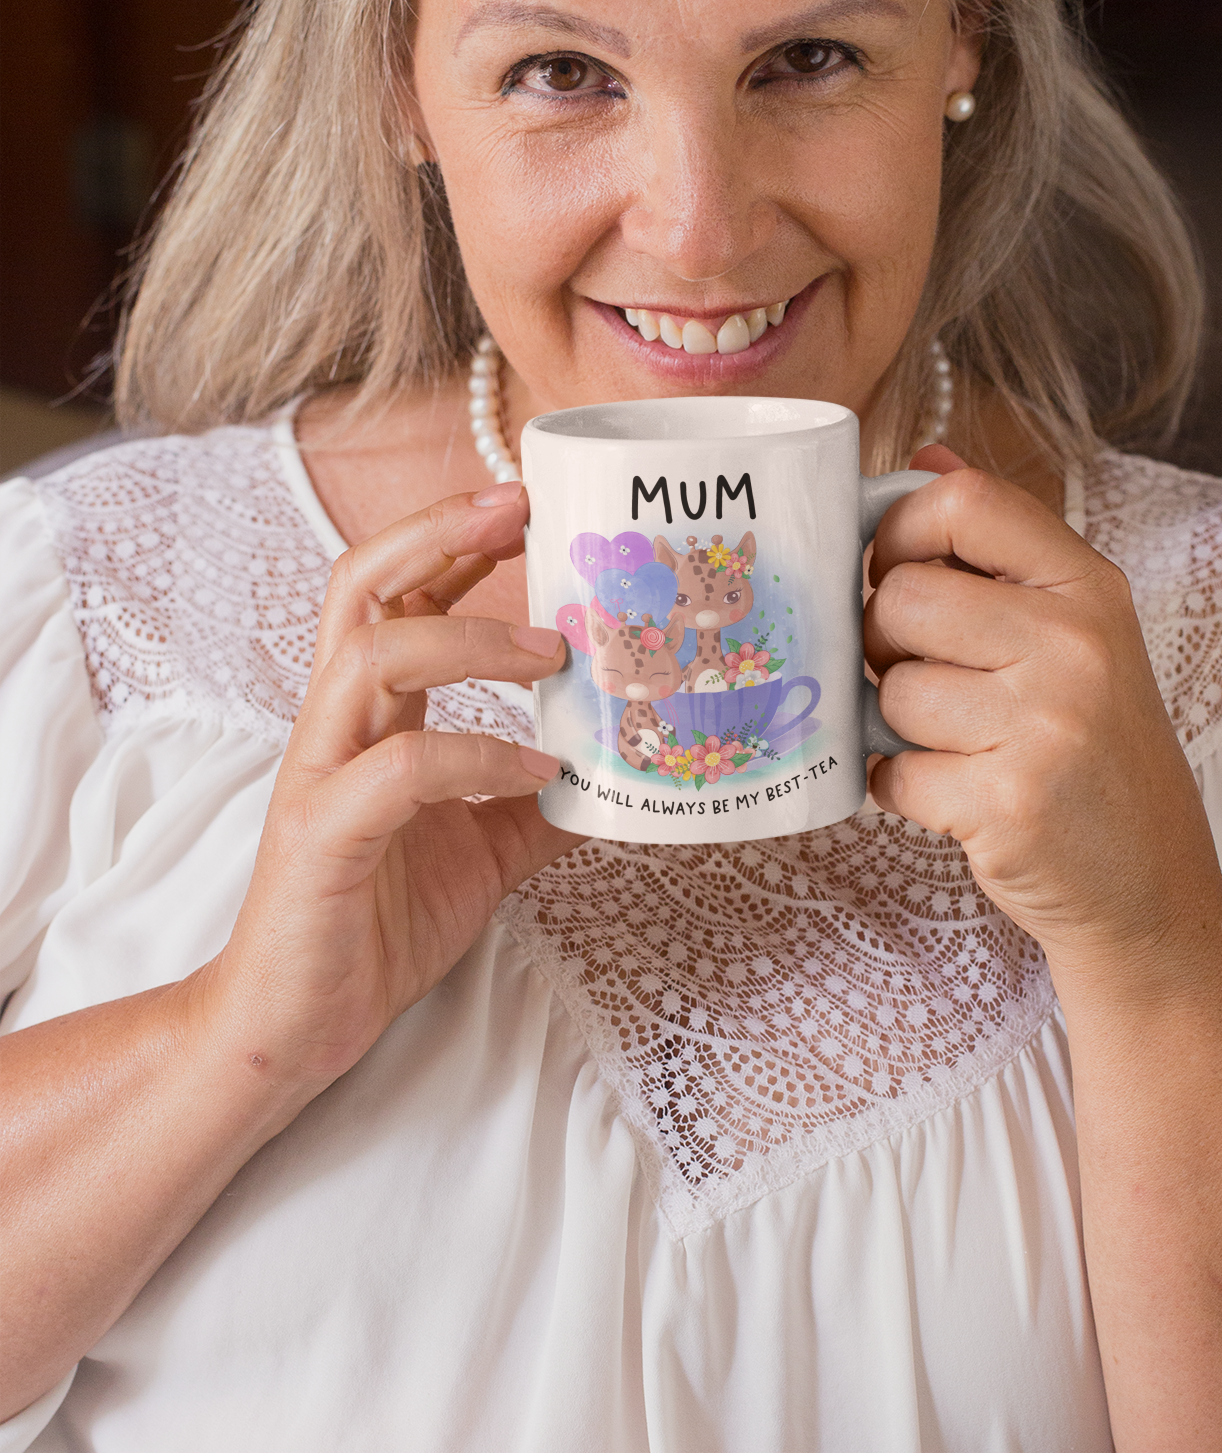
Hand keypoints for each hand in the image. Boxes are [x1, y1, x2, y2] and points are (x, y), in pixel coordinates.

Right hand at [200, 484, 578, 1091]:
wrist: (297, 1024)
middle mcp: (335, 725)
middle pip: (359, 585)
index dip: (452, 537)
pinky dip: (475, 755)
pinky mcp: (322, 836)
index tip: (525, 502)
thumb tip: (619, 773)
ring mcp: (321, 774)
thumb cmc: (376, 922)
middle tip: (519, 509)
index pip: (395, 590)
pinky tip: (539, 772)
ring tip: (552, 652)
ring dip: (467, 636)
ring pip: (369, 656)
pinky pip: (398, 770)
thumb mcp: (483, 848)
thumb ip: (534, 800)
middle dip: (437, 533)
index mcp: (368, 715)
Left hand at [865, 450, 1221, 976]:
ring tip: (960, 745)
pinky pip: (892, 772)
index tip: (898, 570)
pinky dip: (904, 790)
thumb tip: (923, 456)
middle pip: (902, 596)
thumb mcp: (1075, 632)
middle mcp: (1076, 645)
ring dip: (900, 726)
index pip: (964, 501)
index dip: (901, 530)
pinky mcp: (1009, 805)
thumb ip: (996, 546)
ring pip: (893, 690)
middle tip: (926, 676)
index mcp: (1089, 586)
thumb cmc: (1095, 751)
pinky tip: (957, 796)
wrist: (1151, 890)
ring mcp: (1047, 726)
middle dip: (887, 642)